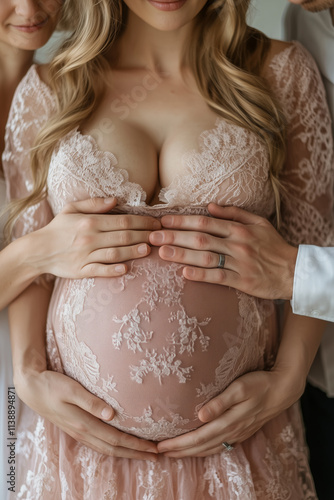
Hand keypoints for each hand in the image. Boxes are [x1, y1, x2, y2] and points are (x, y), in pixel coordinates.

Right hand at [14, 368, 157, 459]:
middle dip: (136, 453)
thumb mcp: (72, 389)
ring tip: (143, 453)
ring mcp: (78, 433)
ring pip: (106, 448)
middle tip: (156, 455)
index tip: (153, 448)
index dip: (136, 445)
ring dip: (126, 452)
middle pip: (114, 448)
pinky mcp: (76, 429)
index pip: (116, 439)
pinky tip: (120, 445)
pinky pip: (98, 443)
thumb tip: (112, 414)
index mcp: (84, 423)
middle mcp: (82, 432)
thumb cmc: (52, 385)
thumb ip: (91, 402)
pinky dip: (113, 447)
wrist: (32, 387)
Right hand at [31, 197, 160, 278]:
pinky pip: (100, 271)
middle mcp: (89, 238)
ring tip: (148, 250)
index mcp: (90, 221)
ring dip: (133, 252)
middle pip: (123, 236)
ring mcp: (85, 255)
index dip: (143, 222)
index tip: (156, 223)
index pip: (123, 221)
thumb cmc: (58, 228)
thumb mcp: (72, 209)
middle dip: (144, 235)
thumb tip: (116, 199)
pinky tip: (126, 269)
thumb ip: (94, 203)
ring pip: (115, 253)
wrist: (38, 251)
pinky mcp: (81, 271)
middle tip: (160, 236)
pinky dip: (113, 270)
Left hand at [149, 203, 296, 299]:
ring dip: (181, 254)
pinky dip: (200, 275)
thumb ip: (234, 213)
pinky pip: (218, 277)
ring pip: (205, 257)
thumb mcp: (258, 222)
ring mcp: (239, 263)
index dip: (182, 220)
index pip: (205, 221)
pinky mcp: (242, 281)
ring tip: (161, 252)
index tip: (163, 220)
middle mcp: (237, 243)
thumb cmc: (273, 245)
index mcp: (239, 228)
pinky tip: (183, 273)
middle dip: (174, 235)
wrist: (294, 271)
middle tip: (152, 236)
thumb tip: (211, 205)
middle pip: (200, 237)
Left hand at [157, 367, 303, 457]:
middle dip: (179, 451)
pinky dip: (205, 450)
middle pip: (201, 446)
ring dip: (190, 453)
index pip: (198, 437)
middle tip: (159, 452)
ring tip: (173, 454)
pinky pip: (219, 446)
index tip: (161, 446)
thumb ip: (220, 401)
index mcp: (229, 421)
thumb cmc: (259, 384)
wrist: (282, 390)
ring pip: (210, 449)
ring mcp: (238, 434)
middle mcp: (232, 432)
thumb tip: (200, 415)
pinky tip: (199, 449)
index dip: (179, 444)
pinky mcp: (242, 432)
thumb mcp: (239, 387)